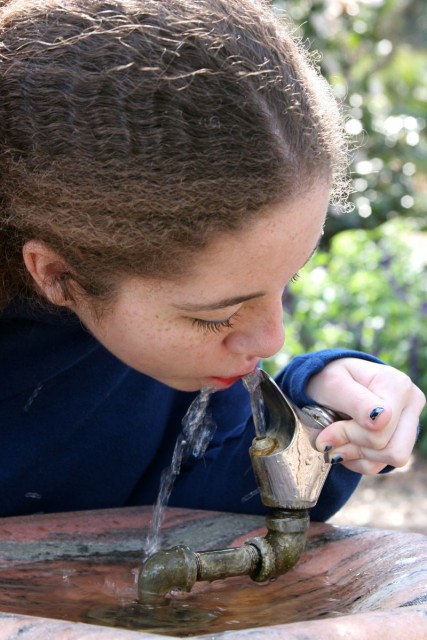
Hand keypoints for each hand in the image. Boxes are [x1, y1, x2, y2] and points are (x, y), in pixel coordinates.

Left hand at [306, 358, 425, 474]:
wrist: (329, 381)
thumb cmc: (330, 379)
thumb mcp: (333, 383)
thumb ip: (356, 401)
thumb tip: (380, 421)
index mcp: (397, 385)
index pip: (380, 429)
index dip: (347, 434)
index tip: (325, 431)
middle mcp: (411, 403)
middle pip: (391, 449)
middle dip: (353, 446)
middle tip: (327, 437)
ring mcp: (410, 423)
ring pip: (391, 459)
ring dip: (355, 455)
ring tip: (336, 440)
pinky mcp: (401, 440)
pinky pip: (381, 466)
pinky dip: (357, 461)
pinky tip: (344, 445)